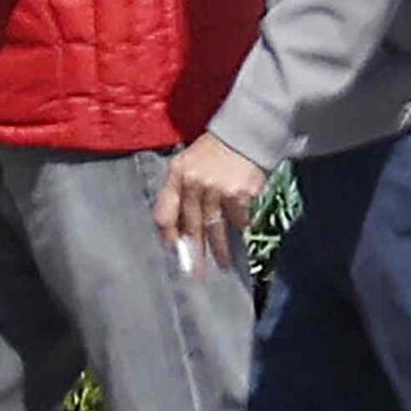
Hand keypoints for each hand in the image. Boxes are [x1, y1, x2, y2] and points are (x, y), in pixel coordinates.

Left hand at [156, 139, 266, 267]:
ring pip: (214, 229)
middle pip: (190, 226)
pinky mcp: (239, 196)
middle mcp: (193, 183)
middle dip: (193, 253)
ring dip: (219, 251)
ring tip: (222, 266)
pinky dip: (241, 229)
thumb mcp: (189, 164)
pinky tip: (242, 236)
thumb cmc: (213, 152)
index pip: (165, 212)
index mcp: (177, 174)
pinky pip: (238, 221)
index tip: (174, 254)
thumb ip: (181, 191)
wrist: (245, 134)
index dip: (168, 236)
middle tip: (195, 275)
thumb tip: (180, 228)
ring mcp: (217, 190)